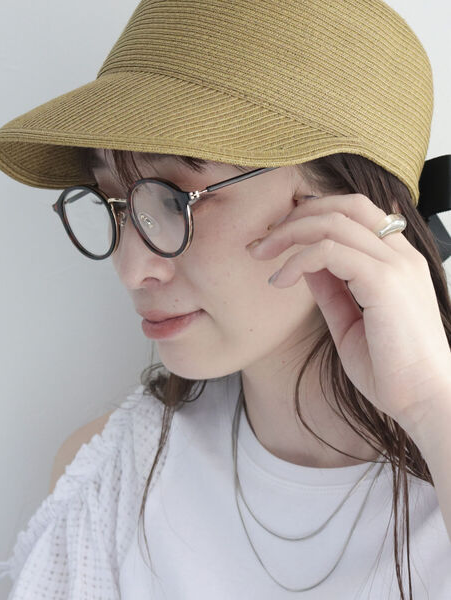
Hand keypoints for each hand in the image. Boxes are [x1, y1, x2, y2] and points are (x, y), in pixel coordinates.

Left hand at [247, 193, 450, 434]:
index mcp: (397, 261)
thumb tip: (305, 263)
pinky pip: (329, 251)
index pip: (355, 213)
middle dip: (297, 216)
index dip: (313, 215)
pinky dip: (298, 261)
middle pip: (344, 205)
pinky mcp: (384, 281)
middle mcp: (400, 255)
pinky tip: (281, 281)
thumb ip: (331, 287)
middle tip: (263, 241)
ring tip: (262, 256)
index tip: (278, 238)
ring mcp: (395, 265)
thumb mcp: (349, 320)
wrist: (423, 401)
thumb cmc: (390, 368)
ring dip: (289, 234)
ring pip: (333, 222)